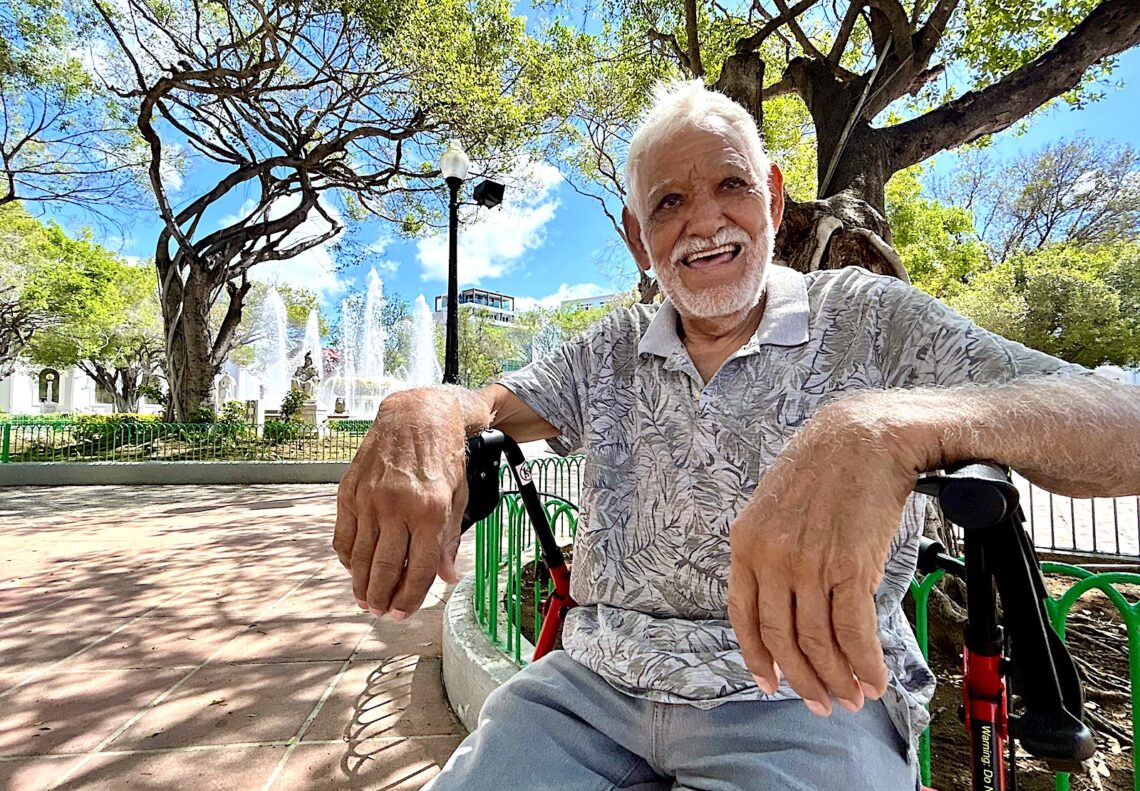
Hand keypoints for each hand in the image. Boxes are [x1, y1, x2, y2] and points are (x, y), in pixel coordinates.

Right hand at [333, 389, 468, 619]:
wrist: (416, 415)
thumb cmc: (442, 455)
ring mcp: (369, 499)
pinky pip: (344, 536)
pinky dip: (348, 558)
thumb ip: (449, 540)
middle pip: (386, 568)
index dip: (411, 598)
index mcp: (430, 510)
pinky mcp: (350, 492)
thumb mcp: (458, 496)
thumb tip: (447, 577)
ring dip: (362, 585)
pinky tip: (355, 568)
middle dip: (383, 599)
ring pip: (361, 557)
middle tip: (383, 613)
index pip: (420, 568)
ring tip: (366, 600)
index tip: (404, 613)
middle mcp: (397, 506)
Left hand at [727, 394, 931, 715]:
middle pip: (782, 637)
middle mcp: (771, 558)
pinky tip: (873, 676)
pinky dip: (865, 662)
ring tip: (852, 696)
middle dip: (803, 679)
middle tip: (821, 703)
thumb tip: (786, 602)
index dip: (759, 657)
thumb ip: (772, 551)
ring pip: (818, 641)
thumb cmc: (826, 467)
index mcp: (746, 542)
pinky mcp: (849, 567)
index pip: (744, 616)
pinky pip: (853, 632)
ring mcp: (808, 564)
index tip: (771, 683)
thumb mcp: (776, 506)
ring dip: (837, 678)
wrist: (866, 436)